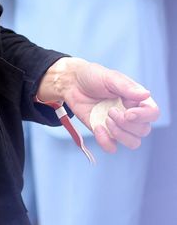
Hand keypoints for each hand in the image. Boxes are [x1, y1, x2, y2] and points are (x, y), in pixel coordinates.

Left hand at [37, 57, 158, 151]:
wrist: (71, 84)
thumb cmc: (92, 76)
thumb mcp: (108, 77)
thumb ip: (126, 87)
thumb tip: (146, 94)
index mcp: (136, 99)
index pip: (153, 113)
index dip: (144, 117)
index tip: (128, 112)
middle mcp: (131, 114)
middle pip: (144, 130)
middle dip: (127, 124)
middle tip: (111, 111)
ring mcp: (119, 125)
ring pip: (133, 143)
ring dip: (120, 134)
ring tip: (106, 119)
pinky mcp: (105, 133)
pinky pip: (112, 147)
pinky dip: (105, 141)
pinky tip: (98, 127)